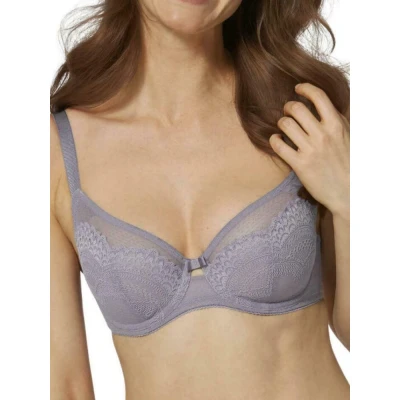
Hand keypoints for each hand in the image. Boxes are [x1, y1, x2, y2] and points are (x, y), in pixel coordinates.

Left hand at [269, 83, 349, 216]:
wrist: (348, 192)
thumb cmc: (348, 163)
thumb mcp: (347, 136)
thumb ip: (336, 119)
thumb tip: (324, 104)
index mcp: (336, 125)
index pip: (318, 96)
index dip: (305, 88)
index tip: (298, 88)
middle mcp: (323, 135)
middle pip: (296, 108)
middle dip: (288, 107)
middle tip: (288, 111)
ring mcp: (310, 150)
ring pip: (285, 124)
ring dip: (281, 123)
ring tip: (284, 127)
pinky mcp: (299, 164)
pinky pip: (278, 145)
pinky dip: (274, 139)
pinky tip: (277, 140)